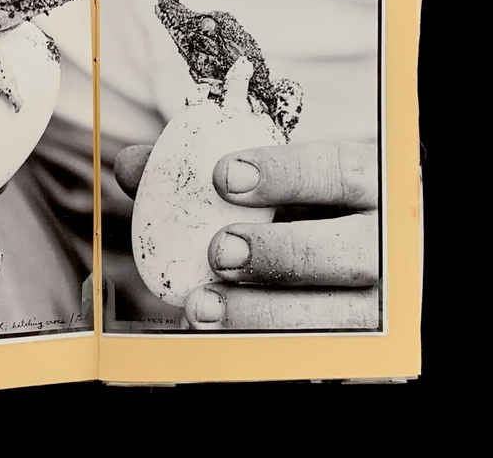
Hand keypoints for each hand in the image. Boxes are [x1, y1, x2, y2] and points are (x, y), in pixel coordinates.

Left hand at [114, 141, 379, 329]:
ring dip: (266, 313)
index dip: (284, 173)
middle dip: (280, 252)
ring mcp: (384, 299)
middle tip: (219, 251)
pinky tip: (222, 339)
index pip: (338, 170)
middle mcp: (387, 240)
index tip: (223, 175)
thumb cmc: (302, 203)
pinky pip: (324, 352)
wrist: (360, 242)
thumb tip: (131, 167)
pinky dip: (269, 346)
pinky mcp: (370, 341)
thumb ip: (201, 170)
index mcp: (369, 182)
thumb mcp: (269, 180)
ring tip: (202, 306)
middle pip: (348, 250)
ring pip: (341, 315)